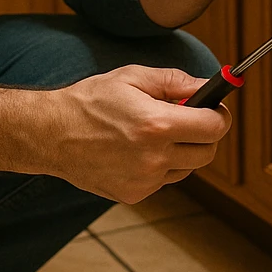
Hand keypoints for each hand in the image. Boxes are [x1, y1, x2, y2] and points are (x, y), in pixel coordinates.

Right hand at [43, 65, 230, 203]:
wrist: (51, 133)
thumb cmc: (91, 100)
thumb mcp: (133, 77)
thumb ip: (175, 81)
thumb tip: (208, 85)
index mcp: (157, 125)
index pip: (214, 127)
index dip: (219, 116)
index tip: (215, 109)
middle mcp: (154, 157)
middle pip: (207, 152)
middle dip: (205, 134)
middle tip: (190, 120)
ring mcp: (144, 180)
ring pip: (187, 168)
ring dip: (182, 151)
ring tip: (156, 134)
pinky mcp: (133, 194)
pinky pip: (163, 180)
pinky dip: (160, 166)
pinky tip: (138, 150)